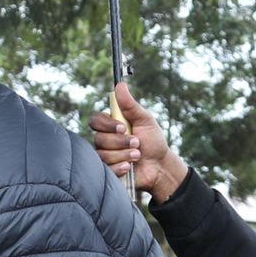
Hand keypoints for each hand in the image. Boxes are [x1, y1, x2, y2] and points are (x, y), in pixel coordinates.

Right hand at [88, 81, 188, 200]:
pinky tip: (129, 167)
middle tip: (137, 142)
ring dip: (124, 154)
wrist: (159, 166)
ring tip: (137, 155)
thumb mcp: (144, 120)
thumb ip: (130, 105)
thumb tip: (120, 85)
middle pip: (99, 138)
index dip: (107, 125)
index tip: (123, 127)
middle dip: (120, 142)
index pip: (96, 121)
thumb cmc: (153, 141)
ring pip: (103, 154)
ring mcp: (105, 156)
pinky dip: (120, 167)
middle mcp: (105, 140)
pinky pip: (106, 168)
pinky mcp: (107, 171)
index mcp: (112, 125)